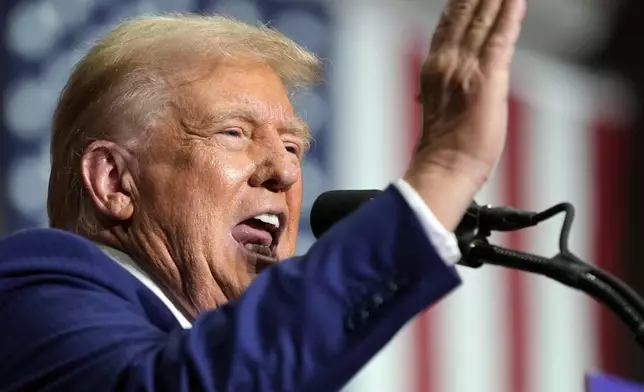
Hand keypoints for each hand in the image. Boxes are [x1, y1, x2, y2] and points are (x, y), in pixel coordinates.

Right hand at [404, 0, 525, 230]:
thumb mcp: (436, 109)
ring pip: (483, 21)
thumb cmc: (442, 149)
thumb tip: (444, 86)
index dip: (460, 3)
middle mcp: (446, 62)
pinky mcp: (487, 78)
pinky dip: (510, 15)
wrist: (443, 168)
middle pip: (465, 15)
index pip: (449, 25)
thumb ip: (442, 89)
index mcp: (433, 69)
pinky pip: (501, 38)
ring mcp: (466, 68)